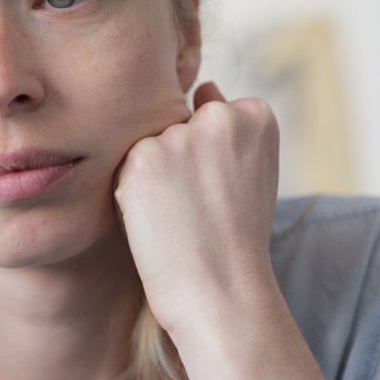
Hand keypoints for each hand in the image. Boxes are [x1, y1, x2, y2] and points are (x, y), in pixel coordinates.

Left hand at [113, 82, 280, 338]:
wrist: (222, 292)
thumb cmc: (236, 238)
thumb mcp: (250, 170)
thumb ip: (228, 127)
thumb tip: (204, 87)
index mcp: (256, 113)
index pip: (209, 114)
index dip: (208, 159)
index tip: (223, 193)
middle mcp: (220, 115)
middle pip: (174, 126)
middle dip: (177, 162)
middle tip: (198, 208)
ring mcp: (180, 134)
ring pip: (147, 146)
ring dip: (151, 177)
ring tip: (179, 216)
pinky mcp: (142, 157)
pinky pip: (123, 167)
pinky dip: (129, 193)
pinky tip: (155, 219)